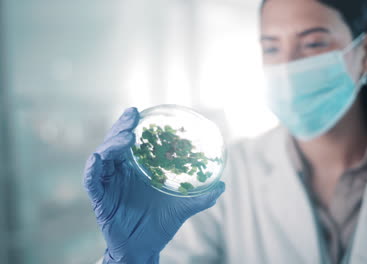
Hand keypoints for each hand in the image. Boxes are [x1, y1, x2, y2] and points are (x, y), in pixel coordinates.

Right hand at [83, 108, 224, 263]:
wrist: (145, 247)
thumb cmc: (160, 224)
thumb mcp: (183, 207)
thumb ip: (201, 197)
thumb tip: (223, 185)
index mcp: (137, 169)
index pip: (132, 142)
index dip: (133, 126)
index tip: (139, 112)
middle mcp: (120, 172)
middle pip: (116, 143)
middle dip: (122, 127)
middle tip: (132, 116)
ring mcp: (108, 183)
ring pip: (103, 155)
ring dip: (112, 143)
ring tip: (127, 136)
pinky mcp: (99, 197)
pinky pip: (91, 179)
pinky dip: (94, 166)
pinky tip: (100, 156)